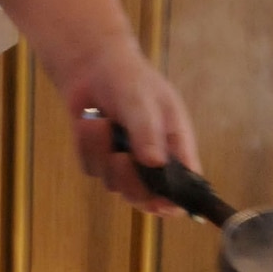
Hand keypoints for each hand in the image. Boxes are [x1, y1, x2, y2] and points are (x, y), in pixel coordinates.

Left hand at [61, 34, 200, 214]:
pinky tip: (90, 120)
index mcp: (176, 150)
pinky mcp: (99, 162)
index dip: (175, 203)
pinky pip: (91, 168)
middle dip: (129, 179)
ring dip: (103, 152)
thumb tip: (154, 163)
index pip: (184, 190)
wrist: (93, 68)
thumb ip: (147, 131)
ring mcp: (124, 166)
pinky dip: (87, 144)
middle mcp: (153, 164)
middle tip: (120, 156)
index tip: (160, 203)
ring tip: (101, 121)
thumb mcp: (143, 101)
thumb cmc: (130, 80)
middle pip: (146, 198)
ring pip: (114, 184)